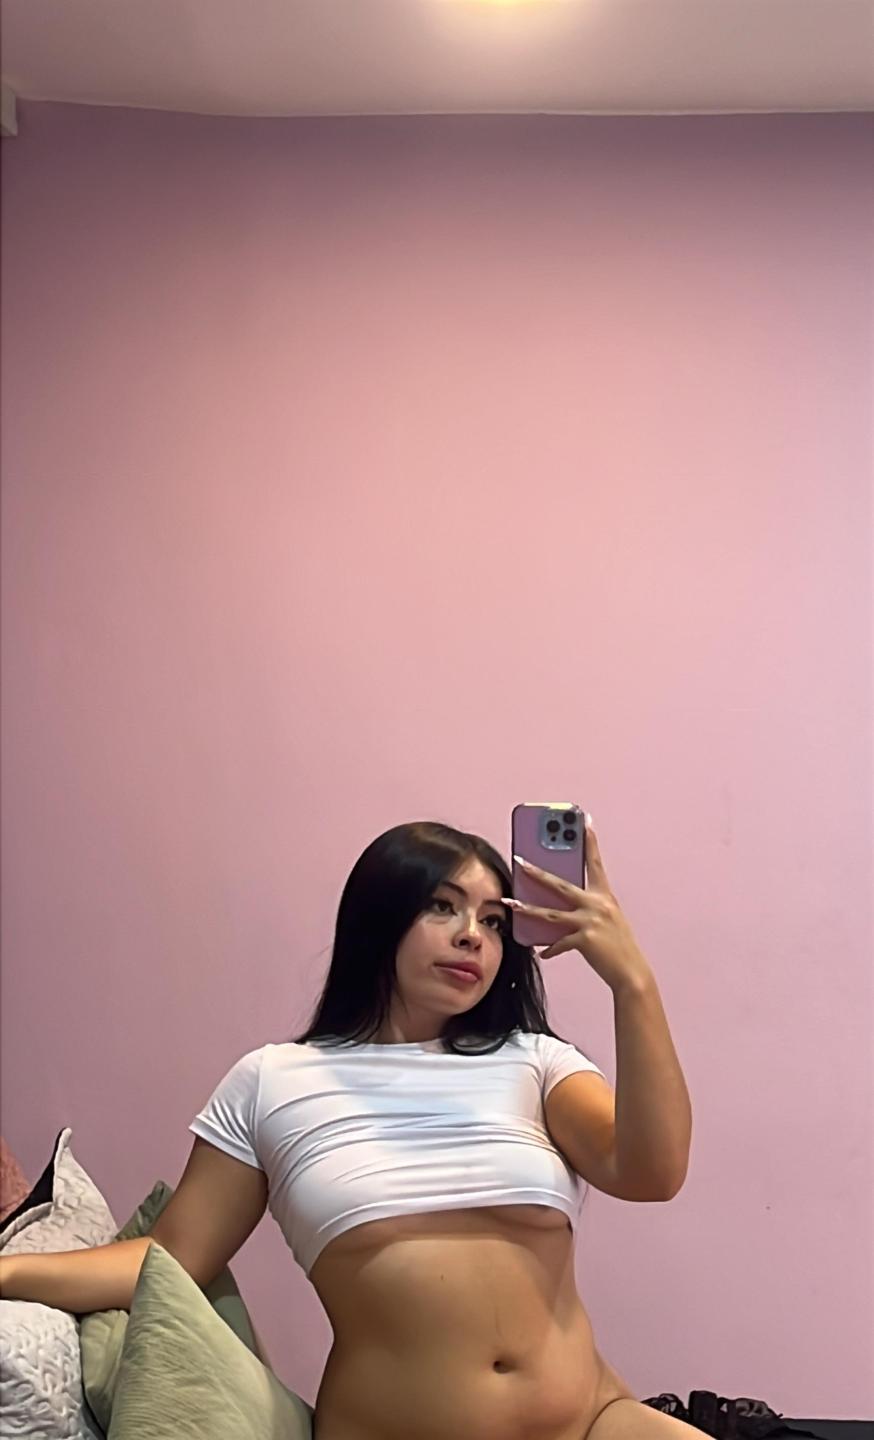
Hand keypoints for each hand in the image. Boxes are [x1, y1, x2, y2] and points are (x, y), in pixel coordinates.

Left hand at [504, 819, 653, 994]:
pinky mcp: (585, 939)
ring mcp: (591, 921)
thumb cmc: (618, 946)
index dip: (589, 842)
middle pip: (561, 884)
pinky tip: (540, 952)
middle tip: (520, 860)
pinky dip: (549, 948)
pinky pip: (558, 942)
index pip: (595, 863)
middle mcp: (598, 904)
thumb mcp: (607, 920)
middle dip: (538, 872)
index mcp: (604, 896)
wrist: (631, 972)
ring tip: (510, 902)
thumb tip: (558, 905)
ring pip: (551, 913)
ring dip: (527, 908)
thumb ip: (587, 908)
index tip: (583, 822)